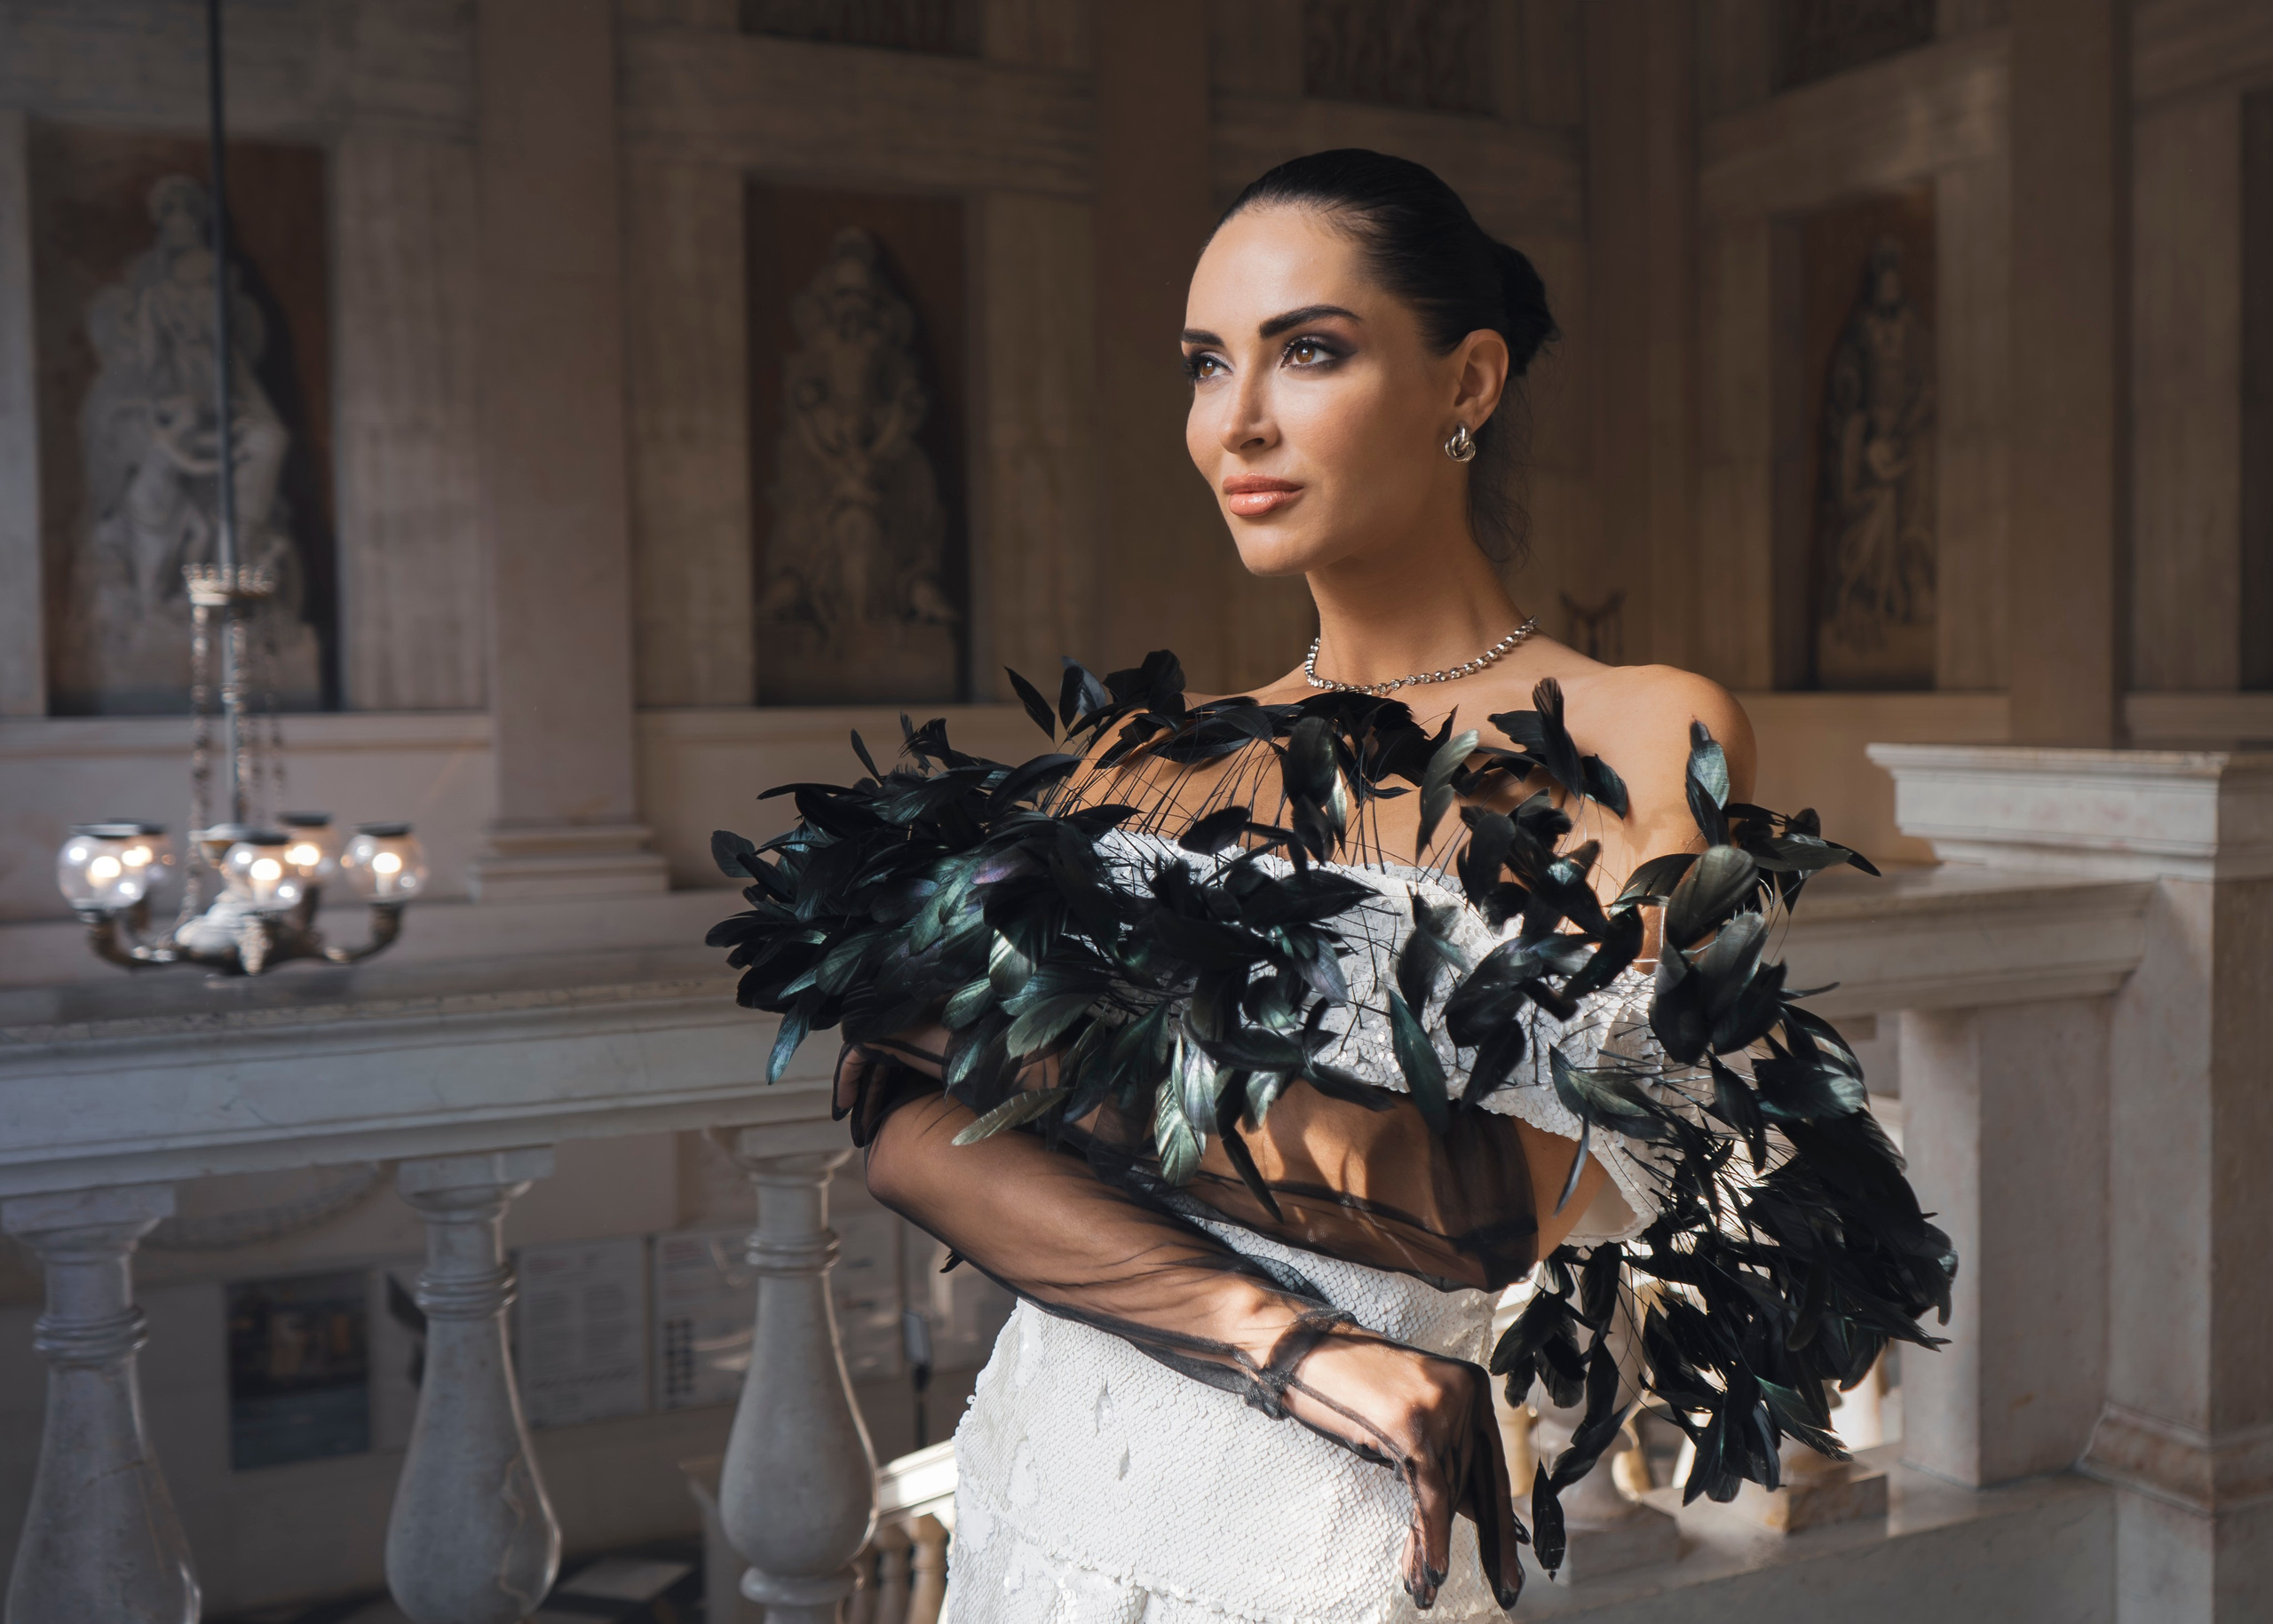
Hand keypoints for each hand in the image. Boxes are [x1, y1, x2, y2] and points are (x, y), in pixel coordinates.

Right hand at [1281, 1331, 1523, 1608]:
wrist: (1300, 1348)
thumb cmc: (1346, 1384)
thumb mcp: (1407, 1418)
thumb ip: (1446, 1456)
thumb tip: (1484, 1514)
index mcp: (1471, 1385)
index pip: (1492, 1464)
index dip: (1502, 1518)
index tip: (1511, 1560)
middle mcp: (1464, 1391)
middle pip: (1470, 1482)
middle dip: (1473, 1540)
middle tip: (1487, 1585)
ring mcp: (1440, 1405)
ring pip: (1447, 1493)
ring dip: (1433, 1544)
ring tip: (1426, 1583)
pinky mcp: (1412, 1425)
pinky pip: (1428, 1494)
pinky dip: (1430, 1535)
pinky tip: (1430, 1567)